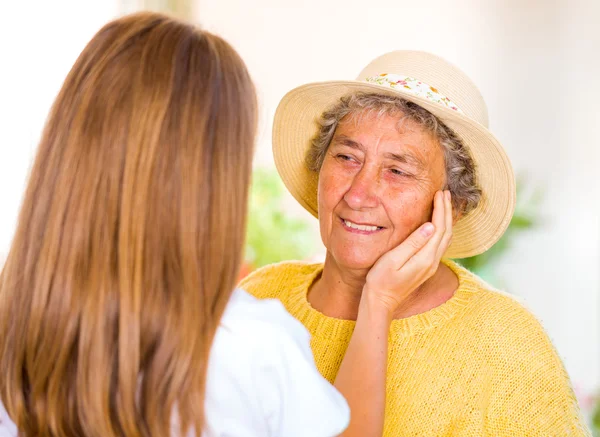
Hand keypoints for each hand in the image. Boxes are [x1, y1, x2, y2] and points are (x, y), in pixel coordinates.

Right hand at [364, 190, 453, 315]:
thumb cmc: (381, 280)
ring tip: (445, 204)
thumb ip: (412, 243)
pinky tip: (438, 224)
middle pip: (446, 232)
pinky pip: (440, 244)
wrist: (381, 302)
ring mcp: (431, 266)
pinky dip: (443, 230)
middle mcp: (432, 262)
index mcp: (425, 258)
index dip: (441, 209)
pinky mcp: (426, 267)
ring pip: (446, 239)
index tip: (439, 193)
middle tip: (445, 193)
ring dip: (447, 220)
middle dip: (447, 211)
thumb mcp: (393, 259)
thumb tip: (430, 226)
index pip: (439, 228)